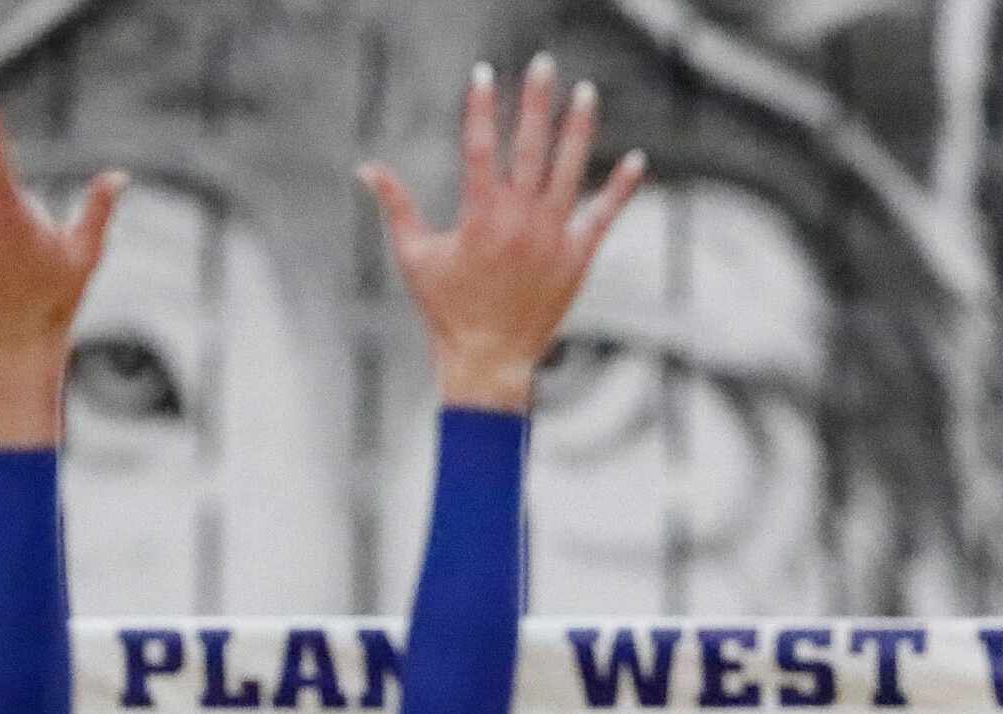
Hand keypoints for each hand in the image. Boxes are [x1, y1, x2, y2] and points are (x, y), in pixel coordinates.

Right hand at [362, 53, 646, 411]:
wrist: (490, 360)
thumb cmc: (447, 310)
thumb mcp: (414, 256)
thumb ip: (396, 207)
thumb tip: (365, 168)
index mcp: (480, 216)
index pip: (480, 147)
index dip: (481, 107)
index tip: (484, 73)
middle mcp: (521, 221)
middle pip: (529, 148)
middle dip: (536, 102)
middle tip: (545, 64)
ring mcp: (554, 238)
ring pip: (569, 172)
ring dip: (579, 130)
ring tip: (586, 92)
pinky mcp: (578, 258)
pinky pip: (603, 217)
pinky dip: (620, 189)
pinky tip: (637, 160)